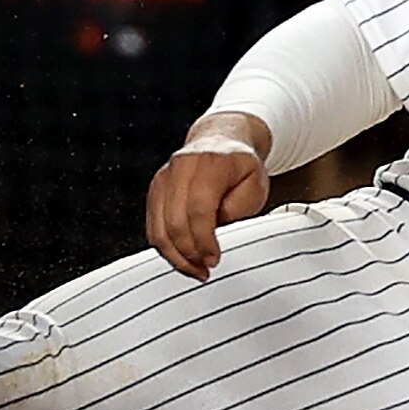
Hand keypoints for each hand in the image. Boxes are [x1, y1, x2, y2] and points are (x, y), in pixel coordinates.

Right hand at [146, 113, 270, 278]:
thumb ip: (237, 210)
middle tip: (206, 269)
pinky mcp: (155, 191)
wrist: (220, 140)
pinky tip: (182, 258)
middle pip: (175, 222)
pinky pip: (153, 228)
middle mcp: (180, 168)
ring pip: (159, 229)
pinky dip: (166, 248)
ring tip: (194, 270)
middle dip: (190, 253)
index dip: (204, 241)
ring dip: (176, 257)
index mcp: (209, 163)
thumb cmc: (240, 165)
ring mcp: (163, 179)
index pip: (199, 209)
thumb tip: (216, 234)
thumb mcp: (255, 185)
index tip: (214, 259)